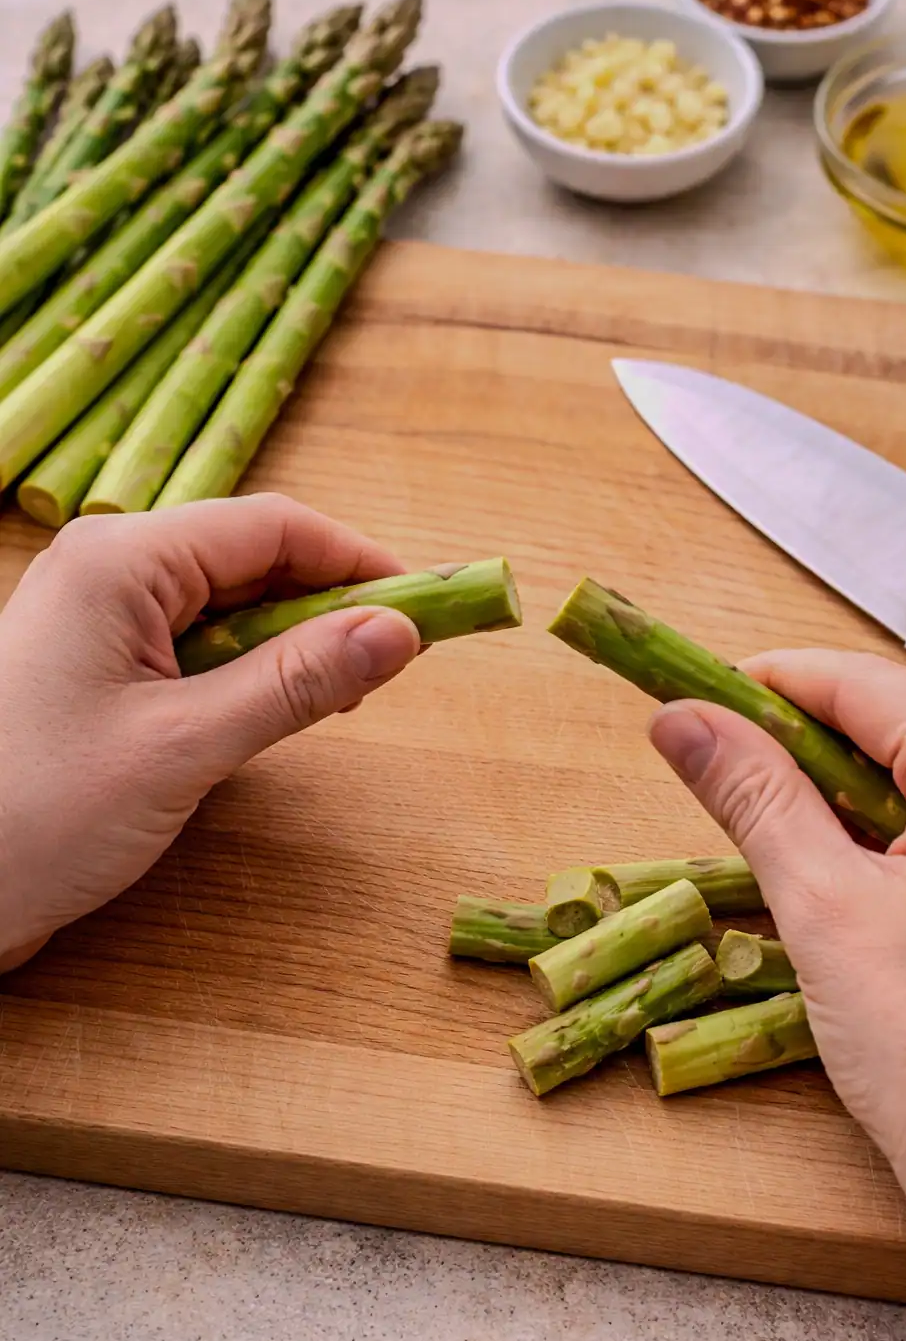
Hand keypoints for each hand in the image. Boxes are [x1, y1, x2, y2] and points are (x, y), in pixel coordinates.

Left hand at [0, 494, 419, 972]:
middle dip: (329, 606)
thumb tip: (400, 632)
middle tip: (394, 667)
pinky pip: (195, 647)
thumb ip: (296, 683)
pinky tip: (272, 716)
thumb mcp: (183, 747)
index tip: (430, 611)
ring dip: (290, 646)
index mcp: (122, 560)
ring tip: (338, 701)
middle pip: (254, 559)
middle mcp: (110, 571)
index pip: (274, 527)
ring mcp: (100, 619)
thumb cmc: (36, 814)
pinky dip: (247, 674)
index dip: (361, 563)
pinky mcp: (99, 669)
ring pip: (229, 606)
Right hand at [650, 652, 905, 1340]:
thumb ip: (752, 795)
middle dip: (799, 740)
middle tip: (718, 774)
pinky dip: (883, 828)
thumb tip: (681, 721)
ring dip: (839, 788)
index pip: (861, 682)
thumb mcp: (822, 906)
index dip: (766, 686)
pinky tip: (842, 869)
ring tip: (775, 832)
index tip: (693, 702)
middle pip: (893, 717)